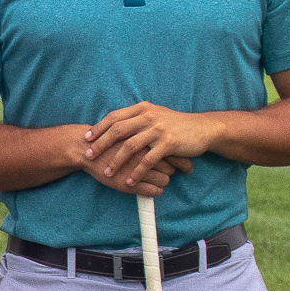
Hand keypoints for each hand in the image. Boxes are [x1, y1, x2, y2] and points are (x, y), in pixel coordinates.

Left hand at [82, 103, 213, 189]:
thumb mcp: (155, 115)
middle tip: (89, 155)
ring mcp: (158, 129)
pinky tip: (129, 182)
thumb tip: (114, 125)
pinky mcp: (168, 143)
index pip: (115, 117)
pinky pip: (147, 160)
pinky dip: (136, 172)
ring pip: (130, 146)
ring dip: (116, 161)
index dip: (99, 128)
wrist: (202, 128)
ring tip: (106, 172)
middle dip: (101, 144)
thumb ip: (136, 118)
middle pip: (118, 130)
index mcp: (143, 108)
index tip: (86, 138)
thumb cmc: (175, 124)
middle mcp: (149, 116)